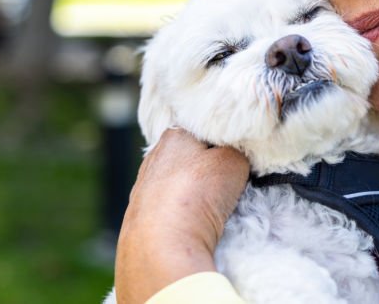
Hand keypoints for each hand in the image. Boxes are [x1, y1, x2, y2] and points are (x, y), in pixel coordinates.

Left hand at [114, 128, 249, 303]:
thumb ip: (237, 151)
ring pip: (180, 186)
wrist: (161, 246)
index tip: (238, 159)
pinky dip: (182, 215)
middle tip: (228, 185)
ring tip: (212, 210)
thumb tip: (234, 157)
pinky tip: (191, 225)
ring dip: (195, 195)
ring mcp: (143, 190)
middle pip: (192, 159)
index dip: (224, 144)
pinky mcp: (140, 219)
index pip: (205, 131)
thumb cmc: (197, 195)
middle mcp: (153, 158)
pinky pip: (170, 210)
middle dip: (208, 170)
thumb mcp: (233, 161)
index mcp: (173, 136)